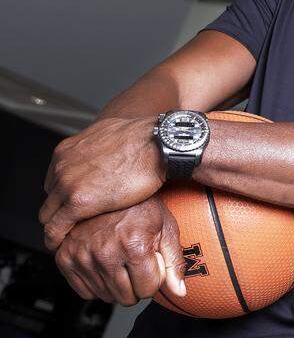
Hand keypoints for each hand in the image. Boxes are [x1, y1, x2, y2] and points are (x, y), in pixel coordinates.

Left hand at [41, 115, 164, 250]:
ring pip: (48, 214)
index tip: (73, 204)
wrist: (158, 145)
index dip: (65, 195)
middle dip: (59, 210)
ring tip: (65, 236)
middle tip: (73, 221)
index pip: (54, 180)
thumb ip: (98, 149)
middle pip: (50, 197)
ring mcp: (67, 183)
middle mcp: (62, 165)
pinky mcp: (78, 201)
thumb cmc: (145, 139)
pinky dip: (54, 238)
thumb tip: (104, 155)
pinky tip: (58, 244)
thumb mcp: (111, 136)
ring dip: (56, 225)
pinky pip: (55, 227)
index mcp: (68, 151)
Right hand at [54, 196, 185, 305]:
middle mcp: (105, 251)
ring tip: (122, 262)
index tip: (152, 267)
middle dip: (137, 287)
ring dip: (117, 287)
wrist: (110, 188)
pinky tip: (106, 266)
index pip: (147, 289)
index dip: (154, 280)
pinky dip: (97, 285)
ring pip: (106, 296)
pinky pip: (84, 292)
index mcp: (134, 244)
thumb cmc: (141, 207)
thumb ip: (175, 262)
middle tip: (137, 266)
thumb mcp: (167, 228)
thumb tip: (179, 292)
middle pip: (126, 297)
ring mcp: (82, 255)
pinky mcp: (65, 257)